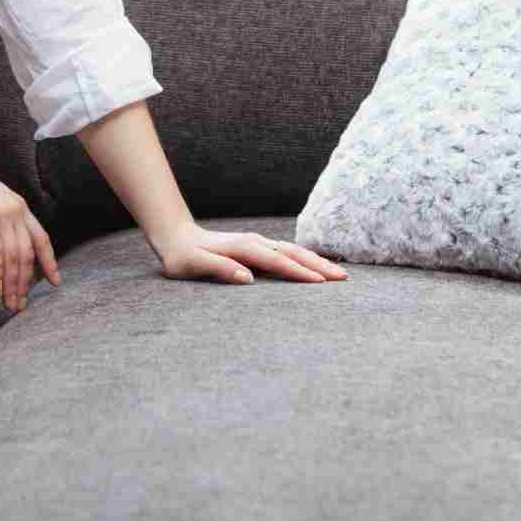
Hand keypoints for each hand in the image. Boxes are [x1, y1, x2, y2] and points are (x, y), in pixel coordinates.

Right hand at [0, 139, 59, 314]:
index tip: (55, 282)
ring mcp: (2, 212)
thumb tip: (2, 245)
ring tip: (8, 303)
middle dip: (25, 283)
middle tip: (20, 305)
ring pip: (13, 256)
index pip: (42, 238)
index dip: (50, 262)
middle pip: (28, 253)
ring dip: (11, 283)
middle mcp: (16, 210)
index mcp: (20, 206)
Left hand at [150, 224, 348, 285]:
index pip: (277, 262)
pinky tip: (316, 266)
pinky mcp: (258, 247)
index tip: (320, 282)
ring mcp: (258, 243)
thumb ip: (219, 269)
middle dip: (318, 265)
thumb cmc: (183, 257)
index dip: (299, 272)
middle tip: (343, 278)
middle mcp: (255, 243)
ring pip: (293, 251)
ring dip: (316, 261)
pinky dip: (306, 259)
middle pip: (293, 253)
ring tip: (339, 273)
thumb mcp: (193, 265)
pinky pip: (287, 252)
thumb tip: (247, 278)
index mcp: (243, 248)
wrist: (177, 237)